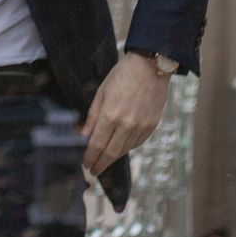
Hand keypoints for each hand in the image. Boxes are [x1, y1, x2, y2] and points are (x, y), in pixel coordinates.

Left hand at [80, 53, 170, 175]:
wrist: (151, 67)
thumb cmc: (122, 75)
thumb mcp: (101, 92)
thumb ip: (92, 116)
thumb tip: (83, 136)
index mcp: (110, 115)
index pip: (97, 145)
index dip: (90, 157)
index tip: (85, 164)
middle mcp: (126, 125)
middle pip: (111, 152)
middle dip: (100, 164)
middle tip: (93, 170)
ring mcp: (141, 126)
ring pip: (125, 150)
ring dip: (113, 157)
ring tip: (104, 160)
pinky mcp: (152, 125)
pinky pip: (137, 143)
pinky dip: (127, 147)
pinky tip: (120, 147)